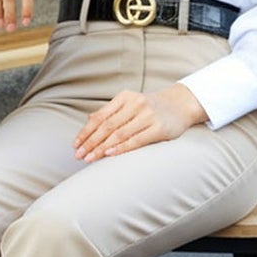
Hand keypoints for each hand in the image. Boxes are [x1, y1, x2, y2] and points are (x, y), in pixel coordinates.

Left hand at [74, 84, 207, 161]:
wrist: (181, 104)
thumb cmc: (151, 107)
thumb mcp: (130, 104)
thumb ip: (111, 112)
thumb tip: (88, 120)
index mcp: (125, 97)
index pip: (100, 117)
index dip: (86, 132)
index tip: (75, 145)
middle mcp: (135, 104)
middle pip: (107, 126)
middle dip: (90, 142)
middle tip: (79, 155)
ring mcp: (147, 115)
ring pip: (119, 134)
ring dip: (102, 148)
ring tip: (90, 158)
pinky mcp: (159, 128)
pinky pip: (136, 140)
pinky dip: (121, 148)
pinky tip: (109, 154)